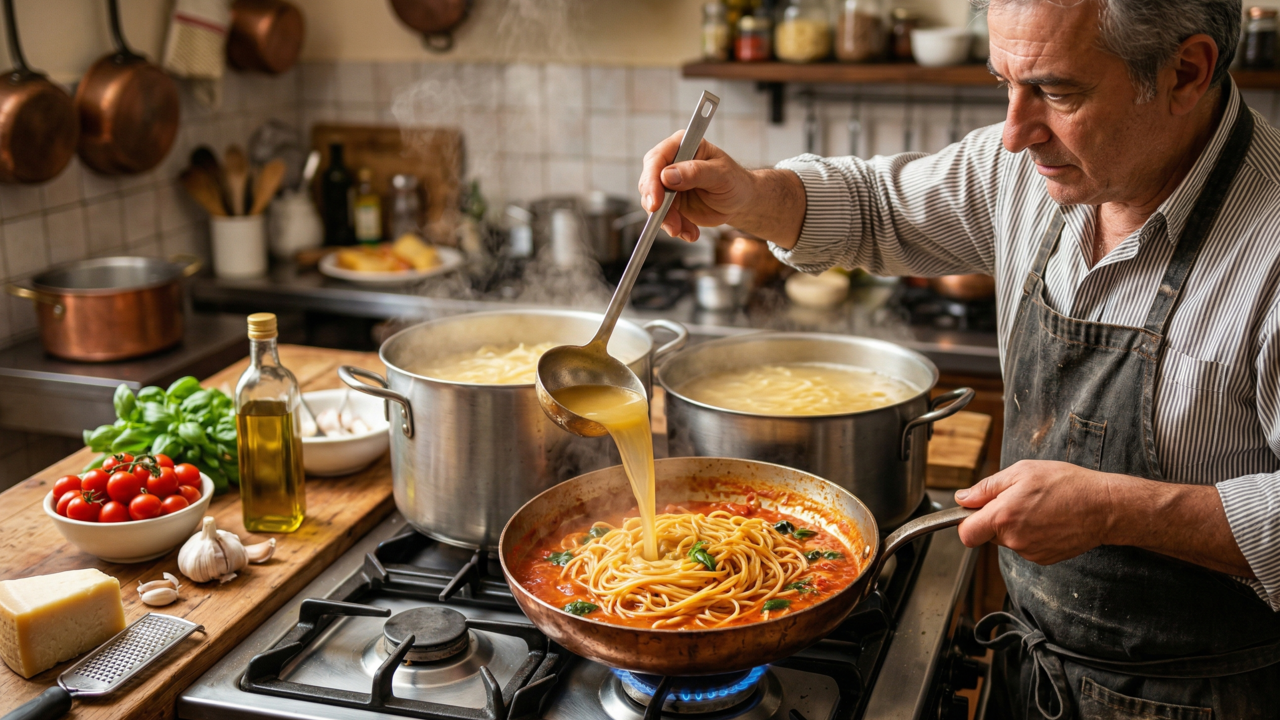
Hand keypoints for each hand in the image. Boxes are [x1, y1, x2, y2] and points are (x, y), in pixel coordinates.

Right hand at [637, 131, 758, 241]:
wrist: (740, 201)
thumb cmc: (734, 181)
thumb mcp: (720, 175)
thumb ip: (695, 172)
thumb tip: (667, 175)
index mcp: (682, 146)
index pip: (657, 159)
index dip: (651, 180)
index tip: (656, 202)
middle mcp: (670, 163)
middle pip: (649, 182)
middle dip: (656, 206)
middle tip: (670, 224)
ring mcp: (668, 184)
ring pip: (653, 203)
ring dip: (668, 221)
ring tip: (686, 231)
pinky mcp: (669, 203)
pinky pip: (662, 217)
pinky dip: (675, 228)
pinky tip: (691, 233)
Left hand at [954, 460, 1117, 563]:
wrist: (1104, 507)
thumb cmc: (1066, 484)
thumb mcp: (1021, 472)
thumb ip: (986, 488)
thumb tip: (962, 498)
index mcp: (1003, 517)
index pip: (965, 534)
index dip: (966, 522)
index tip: (972, 511)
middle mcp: (1014, 540)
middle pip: (987, 534)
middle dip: (995, 518)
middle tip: (1017, 499)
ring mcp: (1029, 552)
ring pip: (1008, 540)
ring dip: (1015, 525)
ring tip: (1038, 507)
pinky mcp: (1044, 558)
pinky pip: (1025, 546)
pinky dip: (1031, 534)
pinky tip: (1048, 519)